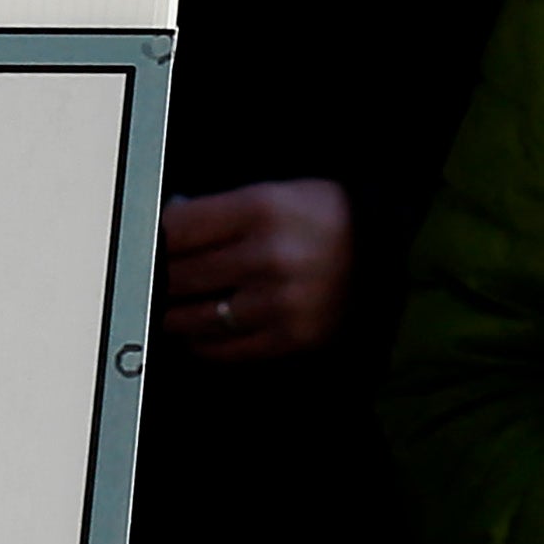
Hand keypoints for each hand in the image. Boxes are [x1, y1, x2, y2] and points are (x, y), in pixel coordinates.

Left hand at [161, 180, 351, 360]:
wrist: (395, 251)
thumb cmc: (323, 218)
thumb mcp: (272, 194)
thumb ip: (214, 212)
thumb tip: (162, 227)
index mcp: (261, 210)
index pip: (173, 231)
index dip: (152, 239)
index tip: (148, 246)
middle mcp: (269, 257)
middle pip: (176, 276)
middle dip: (159, 277)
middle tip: (155, 279)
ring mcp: (281, 302)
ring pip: (189, 319)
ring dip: (172, 314)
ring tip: (171, 306)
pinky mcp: (293, 338)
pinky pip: (220, 350)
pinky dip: (200, 342)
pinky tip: (200, 329)